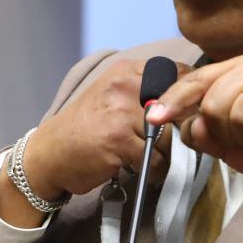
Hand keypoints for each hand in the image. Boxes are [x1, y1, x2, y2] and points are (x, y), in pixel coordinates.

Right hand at [0, 59, 173, 226]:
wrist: (50, 154)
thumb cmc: (85, 129)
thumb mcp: (113, 96)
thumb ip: (147, 92)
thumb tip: (192, 101)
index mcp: (127, 70)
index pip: (179, 74)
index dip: (189, 98)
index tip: (185, 115)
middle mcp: (125, 85)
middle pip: (179, 108)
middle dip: (179, 131)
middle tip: (165, 144)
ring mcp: (121, 112)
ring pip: (170, 138)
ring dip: (164, 154)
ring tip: (146, 158)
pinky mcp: (119, 139)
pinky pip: (156, 160)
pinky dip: (153, 172)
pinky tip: (139, 171)